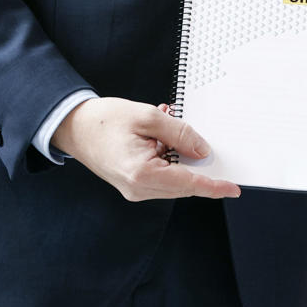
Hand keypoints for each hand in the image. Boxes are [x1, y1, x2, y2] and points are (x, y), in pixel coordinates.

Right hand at [50, 97, 241, 201]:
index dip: (214, 186)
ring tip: (165, 125)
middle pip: (183, 184)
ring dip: (179, 158)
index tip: (233, 188)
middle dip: (195, 162)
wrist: (73, 127)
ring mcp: (134, 190)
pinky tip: (158, 137)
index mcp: (142, 174)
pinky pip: (161, 178)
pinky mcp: (132, 185)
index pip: (188, 184)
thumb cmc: (103, 120)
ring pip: (173, 181)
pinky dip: (167, 160)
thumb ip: (179, 133)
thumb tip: (202, 151)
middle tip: (192, 133)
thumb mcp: (147, 116)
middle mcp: (138, 189)